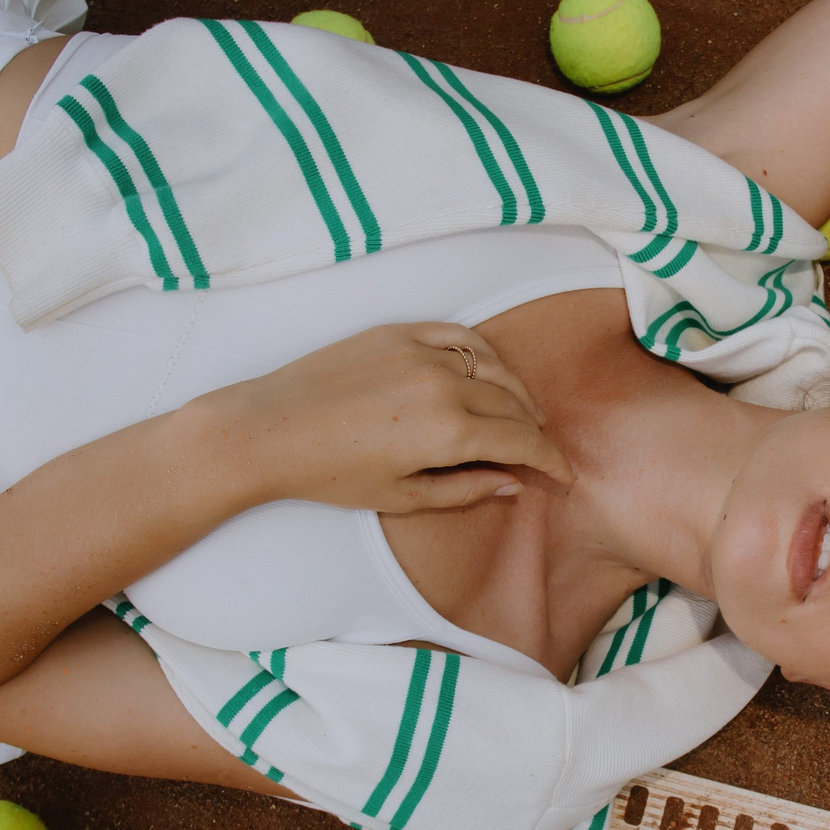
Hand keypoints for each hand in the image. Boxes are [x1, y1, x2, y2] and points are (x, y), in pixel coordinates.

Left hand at [179, 322, 574, 513]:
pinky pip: (461, 336)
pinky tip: (490, 372)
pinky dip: (485, 354)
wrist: (266, 428)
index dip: (551, 459)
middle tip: (541, 452)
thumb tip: (513, 483)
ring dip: (518, 391)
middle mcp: (443, 384)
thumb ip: (466, 489)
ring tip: (524, 413)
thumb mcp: (402, 497)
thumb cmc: (328, 473)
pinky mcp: (398, 332)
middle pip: (514, 404)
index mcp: (448, 432)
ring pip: (495, 367)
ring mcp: (421, 352)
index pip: (522, 440)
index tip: (563, 474)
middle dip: (535, 431)